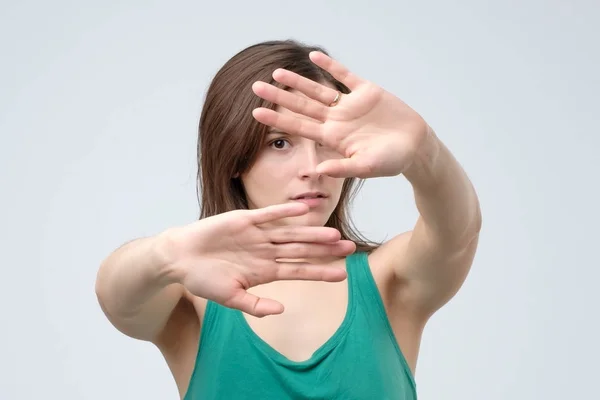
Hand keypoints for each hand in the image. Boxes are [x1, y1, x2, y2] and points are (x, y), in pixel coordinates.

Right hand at [160, 202, 355, 316]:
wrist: (178, 257)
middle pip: (301, 250)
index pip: (299, 271)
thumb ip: (255, 305)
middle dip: (325, 251)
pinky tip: (305, 210)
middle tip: (351, 248)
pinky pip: (269, 215)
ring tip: (334, 234)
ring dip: (312, 233)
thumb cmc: (202, 280)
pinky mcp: (244, 220)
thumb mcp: (229, 298)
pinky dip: (286, 212)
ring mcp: (257, 235)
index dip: (320, 271)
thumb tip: (281, 310)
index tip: (343, 274)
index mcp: (265, 271)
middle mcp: (266, 251)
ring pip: (290, 234)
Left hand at [251, 51, 430, 178]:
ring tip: (277, 71)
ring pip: (318, 90)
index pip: (299, 127)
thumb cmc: (392, 161)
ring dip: (298, 81)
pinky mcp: (367, 92)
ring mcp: (350, 105)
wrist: (416, 146)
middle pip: (302, 106)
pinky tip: (313, 57)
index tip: (256, 114)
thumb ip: (343, 167)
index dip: (278, 120)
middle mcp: (337, 120)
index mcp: (333, 138)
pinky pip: (345, 76)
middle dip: (279, 97)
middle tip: (255, 87)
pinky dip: (330, 66)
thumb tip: (318, 170)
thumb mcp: (366, 167)